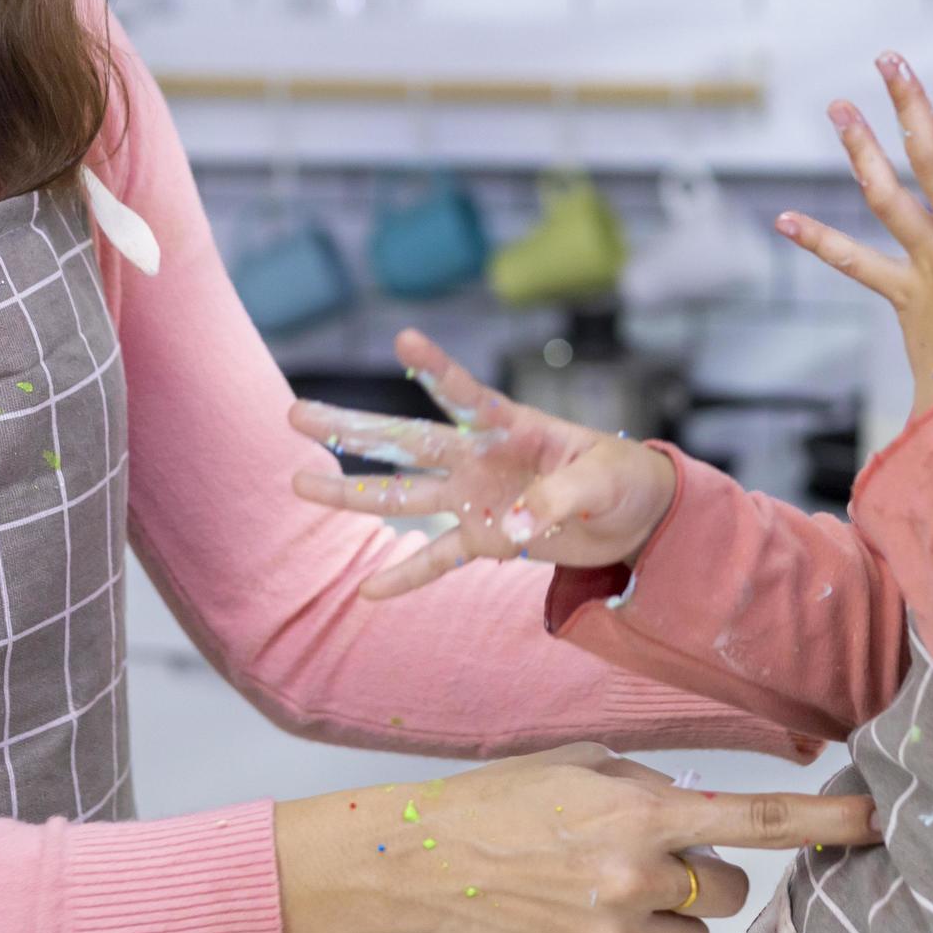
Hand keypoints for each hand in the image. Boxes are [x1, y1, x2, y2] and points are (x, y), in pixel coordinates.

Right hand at [271, 743, 878, 932]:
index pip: (754, 821)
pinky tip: (569, 917)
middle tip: (644, 857)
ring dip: (664, 915)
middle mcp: (634, 878)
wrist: (421, 862)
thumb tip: (697, 814)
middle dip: (702, 876)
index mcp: (638, 811)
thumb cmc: (499, 802)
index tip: (876, 818)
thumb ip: (649, 787)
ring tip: (598, 889)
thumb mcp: (581, 767)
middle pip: (729, 892)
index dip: (823, 820)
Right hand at [288, 329, 678, 596]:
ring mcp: (475, 499)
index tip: (403, 339)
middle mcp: (480, 458)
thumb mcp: (605, 479)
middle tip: (295, 414)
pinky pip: (438, 558)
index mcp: (512, 426)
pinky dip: (406, 575)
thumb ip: (558, 496)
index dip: (436, 368)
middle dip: (352, 428)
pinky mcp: (485, 540)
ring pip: (403, 496)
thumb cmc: (624, 479)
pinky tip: (367, 593)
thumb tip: (507, 527)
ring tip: (298, 484)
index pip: (466, 394)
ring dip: (352, 494)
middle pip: (406, 440)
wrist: (637, 518)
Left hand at [777, 52, 932, 414]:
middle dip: (910, 102)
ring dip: (859, 147)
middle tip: (889, 59)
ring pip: (884, 193)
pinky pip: (854, 262)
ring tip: (838, 107)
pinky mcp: (901, 291)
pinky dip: (818, 241)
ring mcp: (924, 260)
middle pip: (930, 155)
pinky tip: (784, 219)